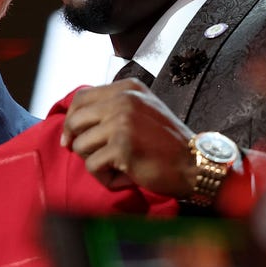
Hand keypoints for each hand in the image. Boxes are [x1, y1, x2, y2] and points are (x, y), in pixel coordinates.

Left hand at [60, 79, 197, 197]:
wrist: (195, 164)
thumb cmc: (166, 143)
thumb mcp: (142, 111)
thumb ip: (113, 108)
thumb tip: (73, 122)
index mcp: (128, 88)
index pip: (81, 98)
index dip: (71, 120)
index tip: (70, 138)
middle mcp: (123, 99)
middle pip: (75, 121)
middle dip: (78, 143)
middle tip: (95, 157)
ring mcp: (121, 121)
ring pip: (80, 146)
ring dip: (95, 162)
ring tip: (119, 166)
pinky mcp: (121, 146)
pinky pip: (92, 166)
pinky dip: (105, 178)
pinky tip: (126, 176)